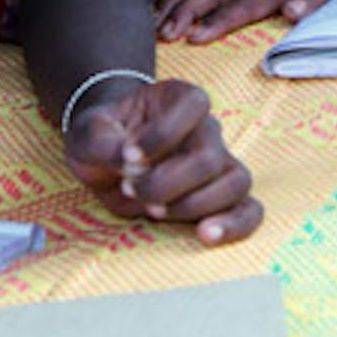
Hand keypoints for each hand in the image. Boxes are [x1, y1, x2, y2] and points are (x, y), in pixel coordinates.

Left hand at [62, 77, 263, 246]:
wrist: (109, 153)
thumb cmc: (104, 136)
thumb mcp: (88, 132)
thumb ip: (102, 142)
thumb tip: (127, 161)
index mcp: (179, 100)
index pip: (194, 106)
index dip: (163, 135)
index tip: (128, 155)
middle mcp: (207, 128)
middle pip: (209, 156)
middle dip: (166, 182)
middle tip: (131, 189)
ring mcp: (219, 162)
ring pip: (235, 183)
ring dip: (193, 206)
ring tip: (155, 213)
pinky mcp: (221, 195)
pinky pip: (249, 209)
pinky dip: (236, 224)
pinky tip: (208, 236)